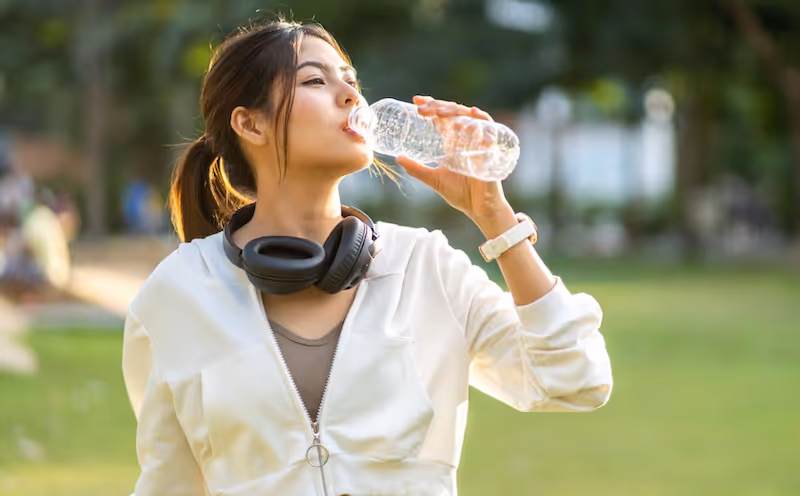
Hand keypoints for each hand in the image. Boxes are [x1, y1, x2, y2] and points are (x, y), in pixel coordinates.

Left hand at [395, 95, 510, 221]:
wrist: (478, 209)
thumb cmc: (460, 194)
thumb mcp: (434, 179)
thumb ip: (416, 169)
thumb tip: (397, 158)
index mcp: (453, 142)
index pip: (443, 117)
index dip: (431, 105)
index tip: (415, 101)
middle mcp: (466, 138)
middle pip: (454, 112)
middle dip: (439, 106)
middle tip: (422, 108)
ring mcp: (478, 142)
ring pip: (469, 117)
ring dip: (455, 111)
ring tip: (440, 113)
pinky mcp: (490, 150)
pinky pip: (490, 129)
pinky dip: (482, 120)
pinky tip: (472, 115)